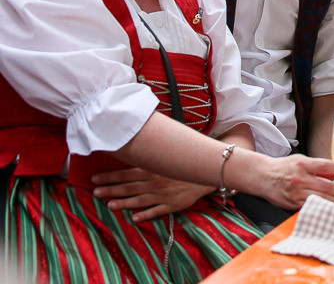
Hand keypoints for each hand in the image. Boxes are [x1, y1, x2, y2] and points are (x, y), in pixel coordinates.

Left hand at [91, 167, 214, 221]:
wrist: (207, 171)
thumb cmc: (185, 162)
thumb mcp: (167, 156)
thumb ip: (151, 155)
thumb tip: (133, 147)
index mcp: (152, 169)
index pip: (126, 173)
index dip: (109, 176)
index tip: (94, 179)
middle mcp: (154, 182)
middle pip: (128, 187)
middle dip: (110, 189)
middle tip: (95, 192)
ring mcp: (163, 194)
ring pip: (139, 199)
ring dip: (123, 202)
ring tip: (109, 205)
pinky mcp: (172, 205)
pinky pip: (157, 211)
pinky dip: (145, 215)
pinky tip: (134, 218)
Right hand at [259, 155, 333, 209]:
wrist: (263, 177)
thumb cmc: (284, 167)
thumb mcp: (302, 160)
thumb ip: (320, 167)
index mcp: (304, 165)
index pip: (326, 165)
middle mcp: (301, 179)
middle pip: (328, 187)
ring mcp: (297, 194)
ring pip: (322, 201)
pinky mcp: (293, 205)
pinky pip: (312, 208)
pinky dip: (324, 209)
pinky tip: (333, 211)